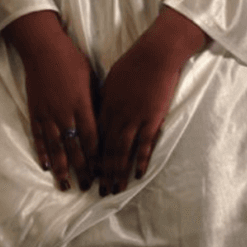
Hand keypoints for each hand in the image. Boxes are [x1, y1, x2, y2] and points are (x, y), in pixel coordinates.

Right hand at [3, 10, 98, 191]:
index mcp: (82, 106)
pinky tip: (46, 166)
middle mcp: (66, 115)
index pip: (92, 139)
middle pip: (75, 149)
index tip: (103, 172)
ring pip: (56, 148)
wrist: (43, 49)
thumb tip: (102, 121)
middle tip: (88, 187)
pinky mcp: (35, 113)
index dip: (97, 158)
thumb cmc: (72, 61)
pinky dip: (42, 153)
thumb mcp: (91, 79)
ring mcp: (48, 115)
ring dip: (62, 169)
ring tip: (65, 185)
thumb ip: (95, 102)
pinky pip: (39, 138)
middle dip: (82, 170)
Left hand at [97, 7, 209, 195]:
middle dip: (103, 172)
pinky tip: (139, 175)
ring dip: (119, 172)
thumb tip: (101, 111)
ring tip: (116, 190)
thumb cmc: (134, 62)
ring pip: (123, 152)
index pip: (95, 138)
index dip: (92, 158)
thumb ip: (106, 98)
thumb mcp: (112, 79)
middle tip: (100, 191)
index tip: (90, 172)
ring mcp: (134, 119)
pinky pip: (145, 145)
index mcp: (105, 106)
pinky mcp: (152, 119)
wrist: (156, 54)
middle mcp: (117, 116)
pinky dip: (141, 161)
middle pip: (107, 150)